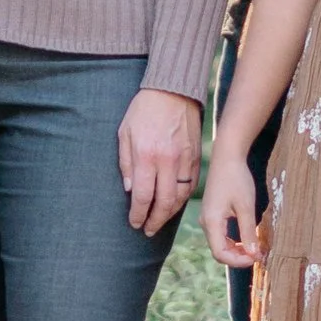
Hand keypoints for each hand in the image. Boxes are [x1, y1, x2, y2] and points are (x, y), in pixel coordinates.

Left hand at [118, 86, 202, 238]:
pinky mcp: (196, 156)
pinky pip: (191, 185)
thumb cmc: (143, 111)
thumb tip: (130, 190)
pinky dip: (183, 198)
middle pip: (164, 202)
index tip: (134, 223)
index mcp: (146, 155)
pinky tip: (175, 203)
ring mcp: (184, 160)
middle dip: (155, 220)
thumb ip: (126, 163)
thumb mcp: (125, 133)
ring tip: (160, 220)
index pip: (142, 195)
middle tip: (148, 230)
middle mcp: (167, 161)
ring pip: (180, 196)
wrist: (173, 90)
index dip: (138, 214)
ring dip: (170, 213)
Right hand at [201, 146, 265, 269]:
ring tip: (255, 248)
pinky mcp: (212, 214)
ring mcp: (207, 218)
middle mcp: (205, 223)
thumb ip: (248, 232)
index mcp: (211, 222)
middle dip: (238, 257)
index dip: (239, 261)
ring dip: (237, 250)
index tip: (257, 257)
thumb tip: (253, 254)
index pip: (220, 254)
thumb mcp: (246, 206)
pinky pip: (221, 235)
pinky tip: (247, 238)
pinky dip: (233, 241)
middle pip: (219, 251)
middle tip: (258, 255)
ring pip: (220, 244)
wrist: (227, 157)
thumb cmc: (237, 178)